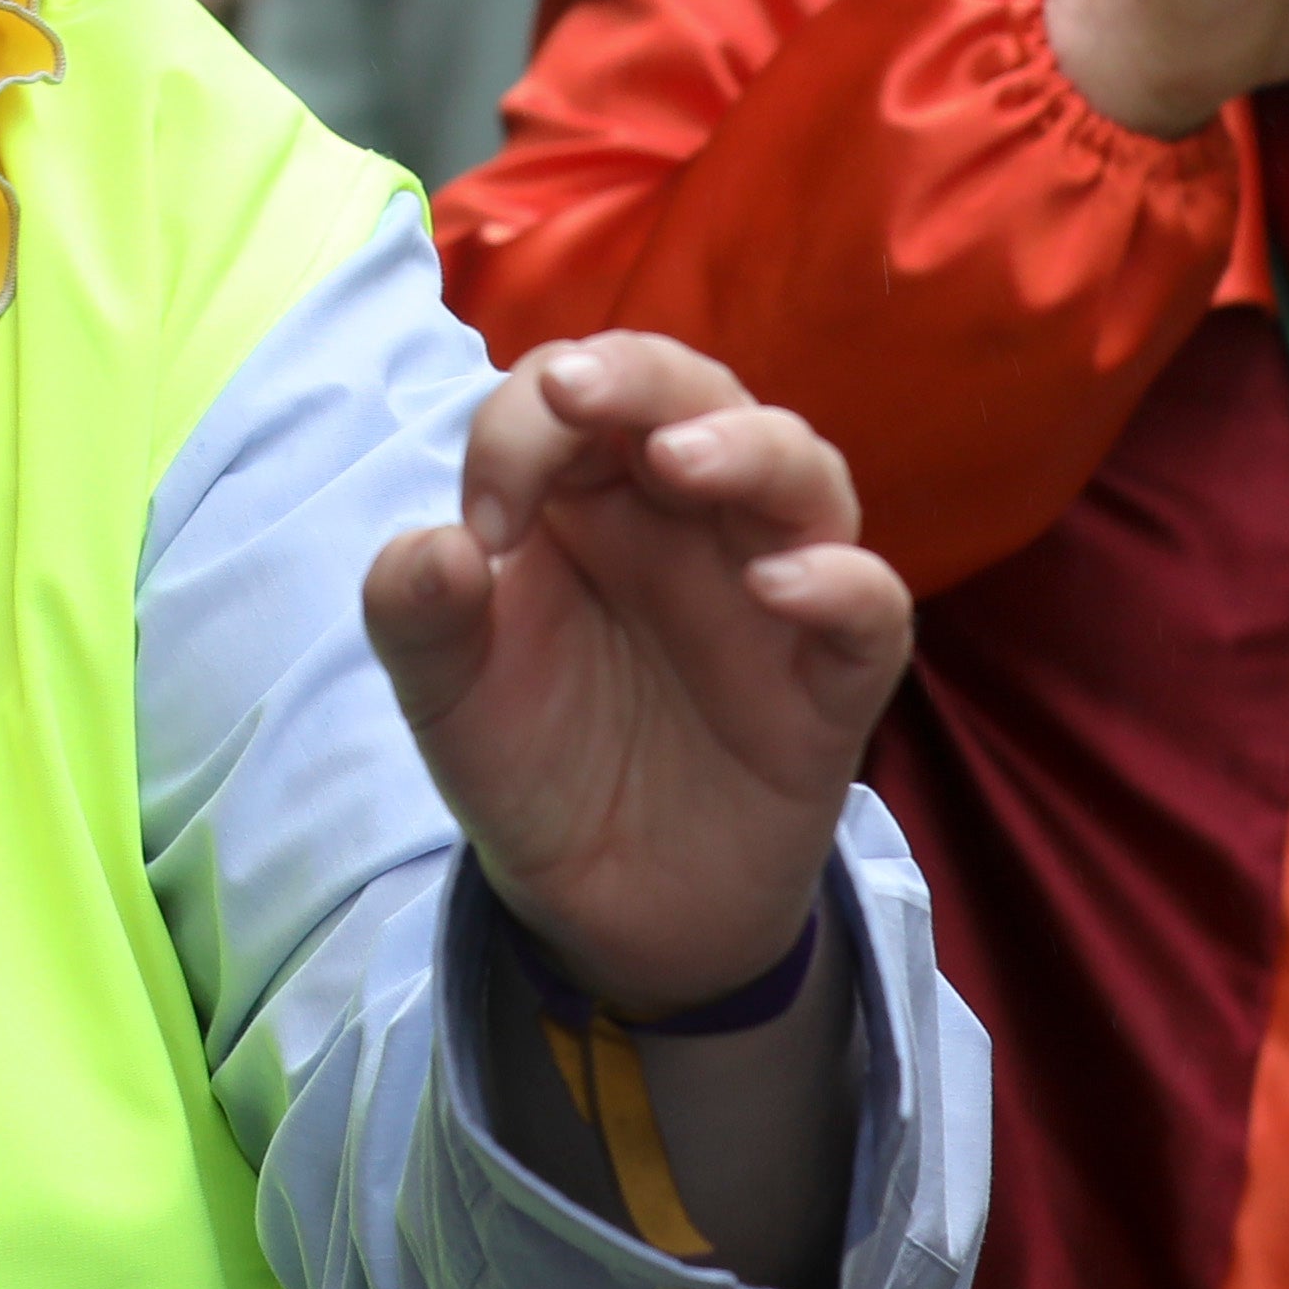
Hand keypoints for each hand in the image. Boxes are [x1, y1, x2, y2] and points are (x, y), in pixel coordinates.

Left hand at [363, 331, 911, 1015]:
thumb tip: (436, 545)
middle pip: (693, 393)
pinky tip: (778, 584)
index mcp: (589, 494)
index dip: (523, 427)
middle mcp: (688, 519)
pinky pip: (872, 606)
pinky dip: (839, 581)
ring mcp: (770, 590)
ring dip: (745, 447)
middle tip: (578, 390)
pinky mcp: (832, 678)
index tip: (486, 525)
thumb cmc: (537, 761)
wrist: (608, 912)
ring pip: (800, 470)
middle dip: (640, 376)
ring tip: (680, 460)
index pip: (570, 396)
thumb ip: (416, 616)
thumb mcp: (445, 698)